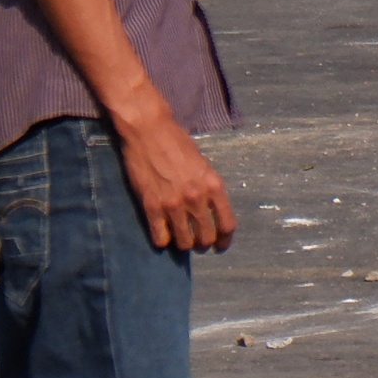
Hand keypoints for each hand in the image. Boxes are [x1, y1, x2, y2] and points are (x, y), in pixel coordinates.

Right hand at [118, 117, 236, 252]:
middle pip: (206, 236)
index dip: (225, 240)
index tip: (220, 246)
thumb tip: (211, 212)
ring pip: (184, 241)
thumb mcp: (204, 165)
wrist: (150, 132)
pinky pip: (160, 237)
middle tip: (198, 243)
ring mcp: (174, 204)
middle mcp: (197, 198)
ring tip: (181, 241)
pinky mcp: (152, 206)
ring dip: (183, 245)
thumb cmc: (178, 144)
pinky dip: (163, 240)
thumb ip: (209, 189)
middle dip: (203, 244)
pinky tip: (163, 236)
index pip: (227, 224)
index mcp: (214, 186)